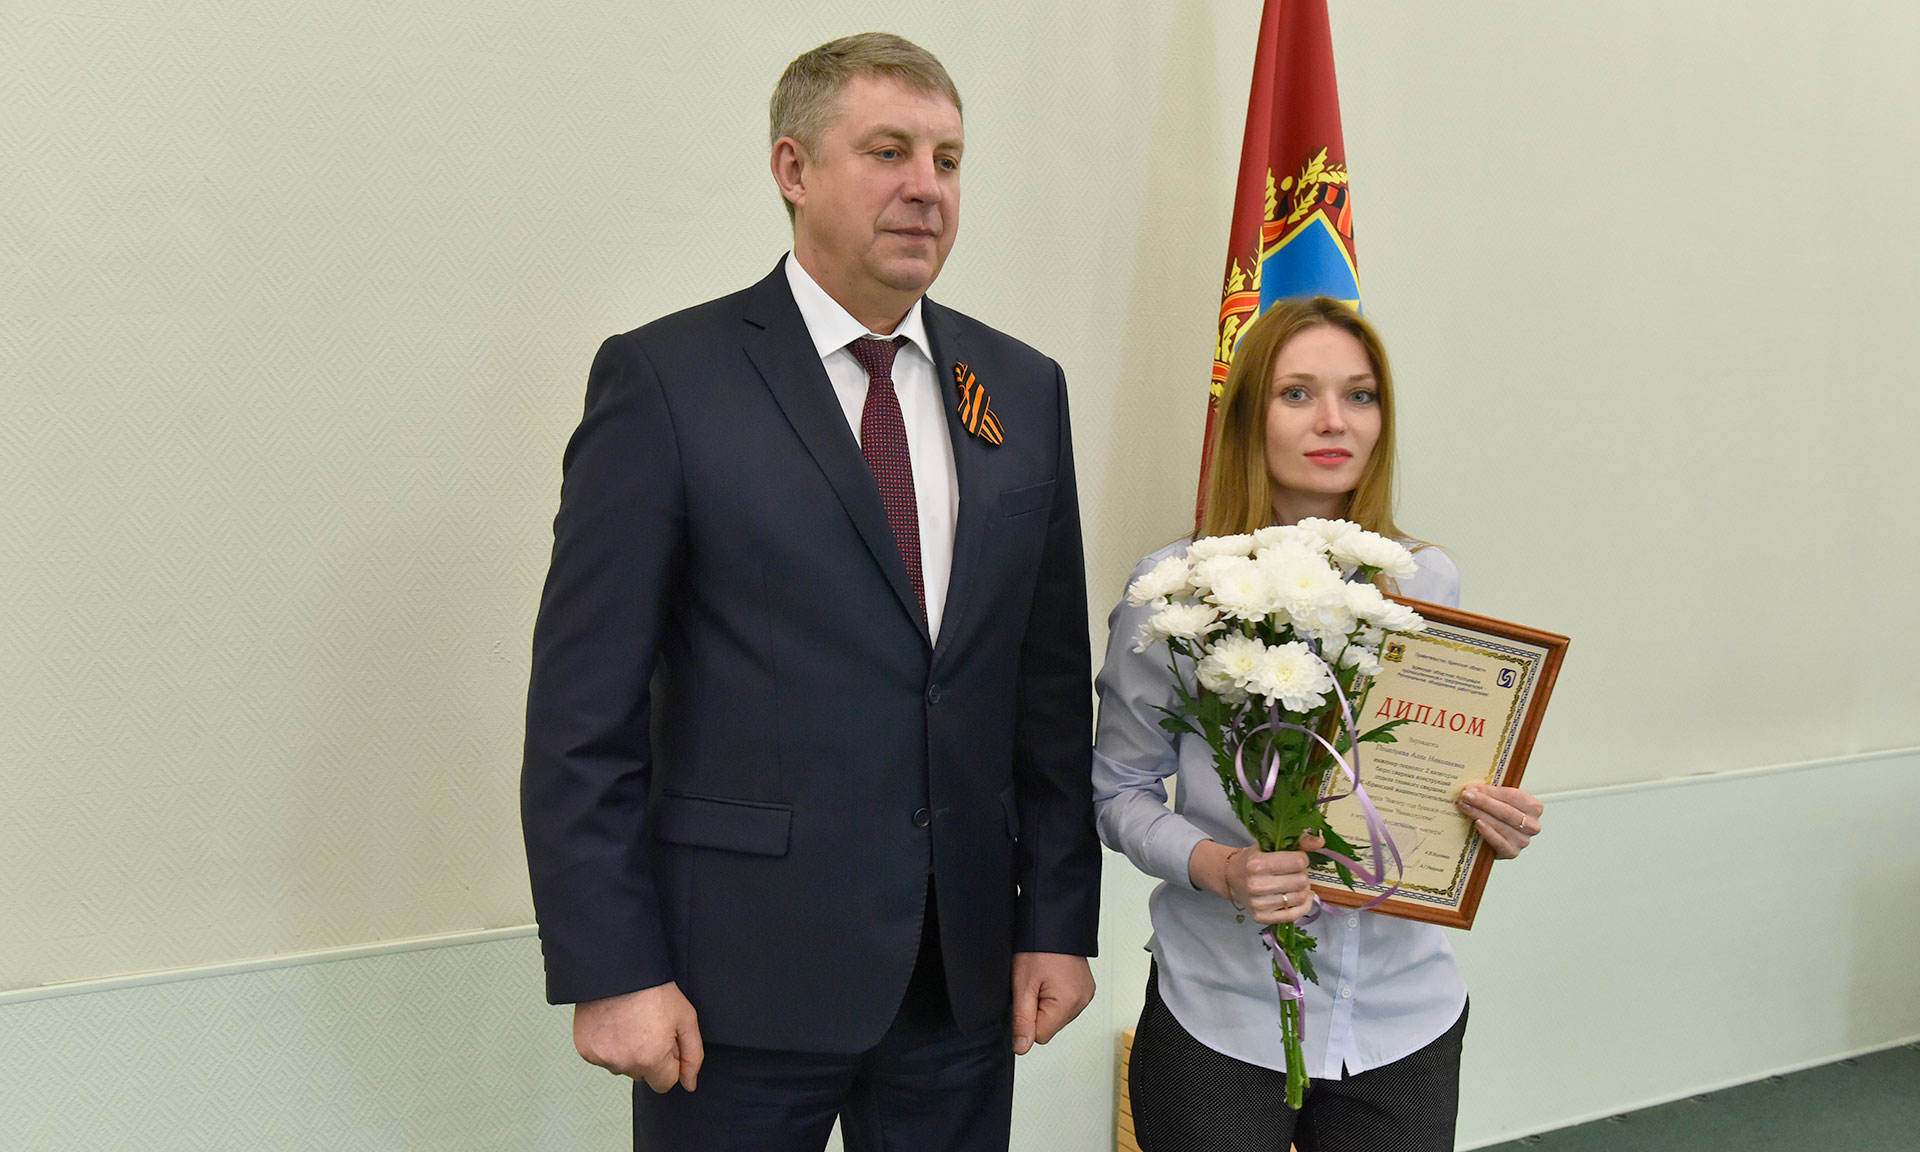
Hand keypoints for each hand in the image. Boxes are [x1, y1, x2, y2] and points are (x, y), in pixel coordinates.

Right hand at [572, 982, 703, 1092]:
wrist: (619, 969)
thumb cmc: (654, 990)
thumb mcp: (686, 1019)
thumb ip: (692, 1056)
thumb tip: (689, 1084)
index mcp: (651, 1060)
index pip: (665, 1083)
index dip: (669, 1062)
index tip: (666, 1040)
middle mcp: (623, 1064)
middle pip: (643, 1075)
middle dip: (649, 1058)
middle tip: (648, 1027)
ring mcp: (601, 1057)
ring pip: (621, 1067)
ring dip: (627, 1053)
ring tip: (630, 1022)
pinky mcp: (585, 1049)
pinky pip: (602, 1057)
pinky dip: (608, 1045)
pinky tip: (614, 1023)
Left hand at [1010, 952, 1094, 1054]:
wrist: (1053, 922)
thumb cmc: (1038, 947)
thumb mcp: (1023, 985)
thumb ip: (1022, 1020)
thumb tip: (1022, 1047)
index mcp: (1068, 1003)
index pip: (1041, 1036)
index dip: (1027, 1020)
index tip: (1026, 998)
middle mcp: (1082, 1001)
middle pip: (1051, 1026)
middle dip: (1037, 1010)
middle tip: (1034, 985)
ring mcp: (1086, 994)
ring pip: (1058, 1016)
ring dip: (1047, 1003)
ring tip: (1043, 979)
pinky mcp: (1086, 988)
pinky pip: (1066, 1004)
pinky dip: (1056, 996)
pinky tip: (1052, 978)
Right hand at [1190, 834, 1323, 925]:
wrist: (1231, 878)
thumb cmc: (1252, 860)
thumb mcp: (1269, 845)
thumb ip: (1297, 842)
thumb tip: (1320, 841)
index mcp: (1257, 864)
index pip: (1298, 862)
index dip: (1302, 859)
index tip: (1295, 859)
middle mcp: (1257, 885)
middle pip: (1301, 881)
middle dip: (1302, 875)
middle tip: (1294, 872)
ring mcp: (1259, 904)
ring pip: (1300, 897)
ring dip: (1303, 890)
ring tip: (1294, 883)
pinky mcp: (1262, 918)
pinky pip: (1295, 915)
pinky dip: (1303, 906)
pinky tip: (1301, 897)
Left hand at [1457, 785, 1542, 858]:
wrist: (1501, 837)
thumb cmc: (1503, 815)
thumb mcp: (1501, 801)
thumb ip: (1491, 794)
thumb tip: (1472, 789)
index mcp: (1534, 807)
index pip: (1512, 796)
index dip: (1490, 792)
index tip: (1472, 788)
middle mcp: (1532, 825)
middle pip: (1506, 811)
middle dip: (1483, 802)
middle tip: (1466, 796)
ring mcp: (1523, 840)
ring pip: (1501, 825)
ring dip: (1480, 814)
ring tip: (1466, 807)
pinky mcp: (1512, 852)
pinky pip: (1499, 842)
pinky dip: (1487, 832)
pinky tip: (1477, 823)